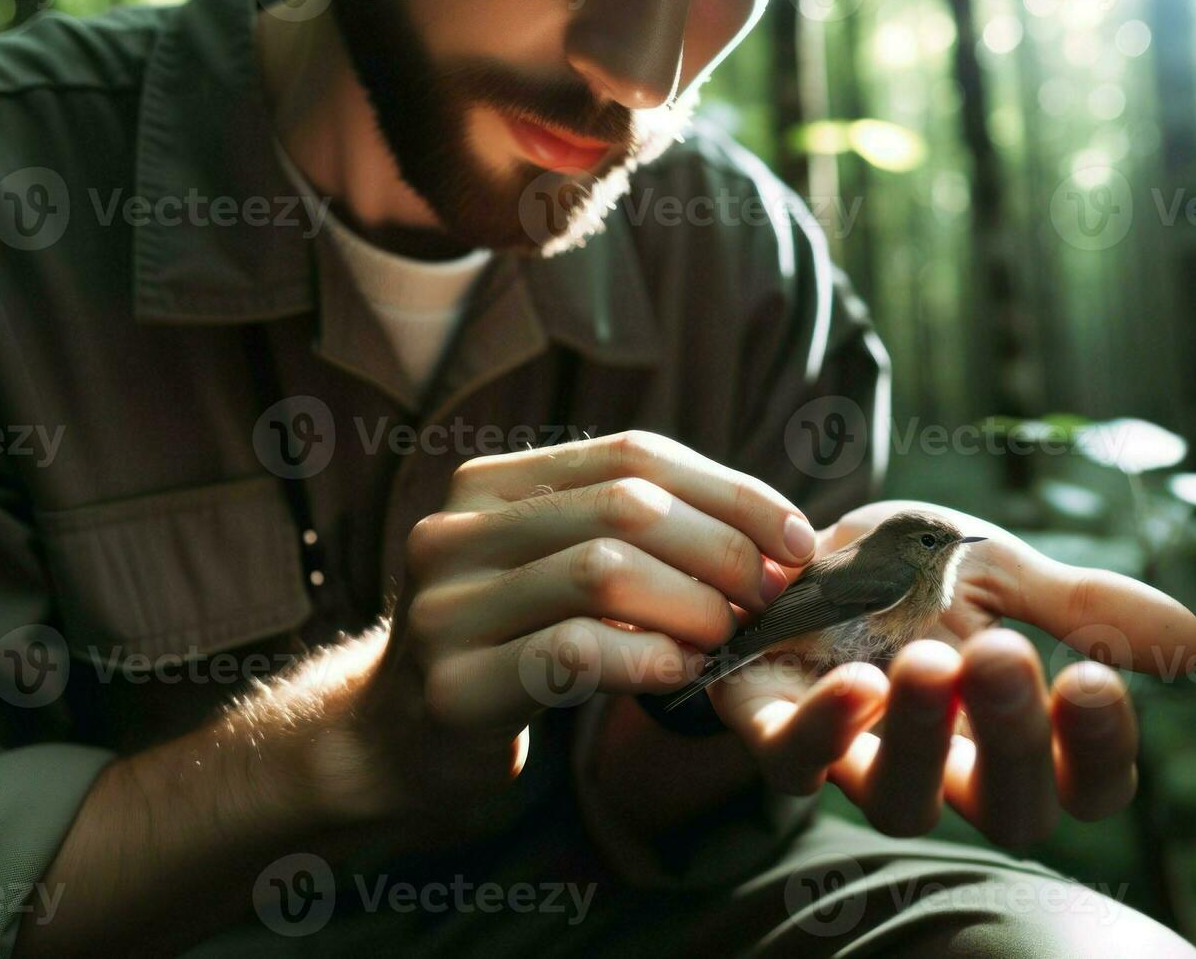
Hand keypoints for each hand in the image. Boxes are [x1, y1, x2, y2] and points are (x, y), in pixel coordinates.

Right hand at [354, 431, 814, 812]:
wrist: (398, 741)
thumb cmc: (509, 645)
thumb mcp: (552, 567)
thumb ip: (630, 532)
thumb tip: (774, 530)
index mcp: (487, 483)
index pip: (632, 453)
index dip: (730, 491)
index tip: (796, 538)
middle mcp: (456, 531)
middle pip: (626, 507)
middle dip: (724, 549)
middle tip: (773, 597)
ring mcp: (446, 608)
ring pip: (604, 572)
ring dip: (693, 605)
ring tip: (729, 636)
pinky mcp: (454, 686)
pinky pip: (574, 653)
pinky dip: (647, 660)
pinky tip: (681, 673)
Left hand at [706, 500, 1195, 847]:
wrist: (802, 543)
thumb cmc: (914, 571)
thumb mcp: (1003, 572)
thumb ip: (1084, 607)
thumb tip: (1191, 642)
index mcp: (1015, 730)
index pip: (1086, 785)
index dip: (1098, 750)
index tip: (1090, 677)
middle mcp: (947, 767)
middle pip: (1008, 810)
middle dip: (1011, 738)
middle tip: (1001, 656)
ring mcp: (860, 758)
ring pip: (903, 805)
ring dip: (923, 741)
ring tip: (929, 665)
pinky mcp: (777, 730)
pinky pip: (798, 762)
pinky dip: (823, 733)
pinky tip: (853, 682)